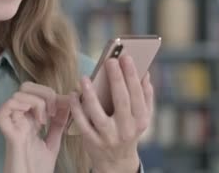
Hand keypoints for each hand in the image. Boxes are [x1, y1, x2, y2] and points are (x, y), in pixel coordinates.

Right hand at [0, 82, 70, 172]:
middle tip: (53, 112)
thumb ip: (58, 124)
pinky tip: (33, 120)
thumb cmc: (38, 168)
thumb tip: (68, 103)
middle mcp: (19, 118)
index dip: (52, 93)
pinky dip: (19, 108)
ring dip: (35, 102)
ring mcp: (12, 125)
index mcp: (29, 119)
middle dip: (44, 93)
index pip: (35, 91)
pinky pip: (2, 111)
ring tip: (44, 120)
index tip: (67, 105)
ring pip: (16, 95)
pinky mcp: (8, 134)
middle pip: (25, 87)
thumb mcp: (53, 142)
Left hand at [69, 56, 153, 172]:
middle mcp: (126, 129)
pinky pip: (82, 123)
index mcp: (140, 120)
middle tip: (110, 61)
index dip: (132, 75)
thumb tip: (145, 73)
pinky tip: (73, 93)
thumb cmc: (128, 130)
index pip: (137, 95)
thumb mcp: (140, 117)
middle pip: (121, 101)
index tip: (126, 57)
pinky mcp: (92, 142)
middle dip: (116, 79)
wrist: (117, 161)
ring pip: (98, 114)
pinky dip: (77, 108)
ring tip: (84, 77)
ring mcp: (108, 137)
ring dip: (90, 94)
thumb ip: (145, 96)